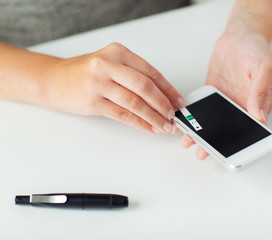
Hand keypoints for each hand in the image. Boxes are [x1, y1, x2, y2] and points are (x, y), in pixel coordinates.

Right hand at [45, 42, 184, 133]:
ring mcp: (99, 83)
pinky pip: (122, 115)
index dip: (168, 89)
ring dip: (153, 117)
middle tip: (173, 116)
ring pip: (135, 102)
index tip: (178, 101)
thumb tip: (161, 96)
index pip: (151, 72)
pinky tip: (148, 128)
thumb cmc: (84, 73)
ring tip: (164, 126)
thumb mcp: (110, 64)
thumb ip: (133, 75)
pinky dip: (139, 123)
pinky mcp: (93, 101)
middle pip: (145, 86)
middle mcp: (109, 64)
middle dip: (163, 104)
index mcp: (118, 52)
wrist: (53, 80)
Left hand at [180, 29, 271, 159]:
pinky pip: (202, 108)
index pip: (249, 130)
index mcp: (256, 105)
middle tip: (202, 152)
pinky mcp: (212, 94)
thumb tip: (258, 115)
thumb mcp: (264, 68)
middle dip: (214, 144)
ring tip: (188, 141)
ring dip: (201, 134)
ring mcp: (225, 102)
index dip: (239, 144)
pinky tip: (184, 122)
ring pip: (213, 123)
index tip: (228, 154)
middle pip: (227, 131)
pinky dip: (194, 117)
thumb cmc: (256, 50)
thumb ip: (261, 91)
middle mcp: (240, 106)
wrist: (239, 36)